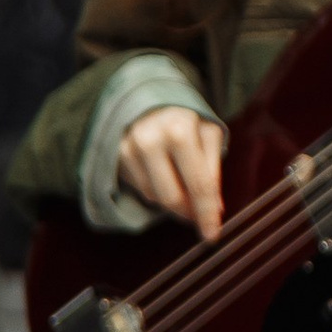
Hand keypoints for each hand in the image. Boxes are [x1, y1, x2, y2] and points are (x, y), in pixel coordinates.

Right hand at [117, 105, 225, 237]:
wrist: (150, 96)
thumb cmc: (187, 119)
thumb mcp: (209, 135)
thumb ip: (213, 171)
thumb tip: (215, 209)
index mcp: (180, 131)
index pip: (199, 185)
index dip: (207, 214)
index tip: (212, 236)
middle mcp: (150, 140)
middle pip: (173, 198)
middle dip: (189, 212)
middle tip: (200, 215)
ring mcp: (129, 148)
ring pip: (155, 197)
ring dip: (173, 201)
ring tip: (182, 183)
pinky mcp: (116, 156)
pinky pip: (141, 190)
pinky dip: (156, 190)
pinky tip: (163, 174)